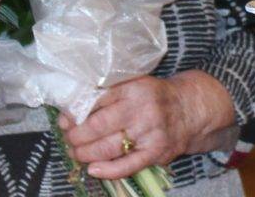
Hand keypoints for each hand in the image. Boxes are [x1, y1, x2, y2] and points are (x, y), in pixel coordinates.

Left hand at [59, 72, 233, 178]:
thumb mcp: (135, 84)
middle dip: (76, 136)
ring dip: (85, 153)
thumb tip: (72, 107)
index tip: (65, 120)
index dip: (75, 113)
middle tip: (68, 138)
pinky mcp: (156, 152)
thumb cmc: (155, 97)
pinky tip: (93, 169)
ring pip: (108, 147)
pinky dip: (107, 170)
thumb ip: (109, 91)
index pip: (96, 100)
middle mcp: (142, 109)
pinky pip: (127, 165)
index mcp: (134, 88)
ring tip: (77, 153)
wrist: (190, 109)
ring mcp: (150, 132)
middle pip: (98, 126)